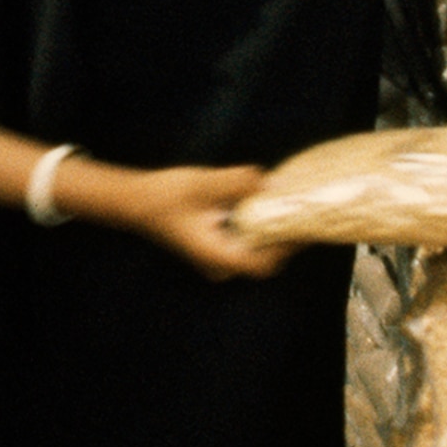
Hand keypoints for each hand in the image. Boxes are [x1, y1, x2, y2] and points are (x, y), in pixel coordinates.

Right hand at [79, 162, 292, 278]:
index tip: (308, 224)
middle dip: (287, 236)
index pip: (264, 262)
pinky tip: (269, 202)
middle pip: (265, 257)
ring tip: (294, 203)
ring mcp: (218, 258)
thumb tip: (275, 181)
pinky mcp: (217, 246)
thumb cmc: (166, 196)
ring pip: (257, 249)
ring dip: (275, 229)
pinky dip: (261, 225)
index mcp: (217, 256)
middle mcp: (220, 264)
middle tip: (307, 208)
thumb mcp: (204, 184)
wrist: (137, 202)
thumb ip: (239, 182)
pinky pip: (247, 241)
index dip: (289, 246)